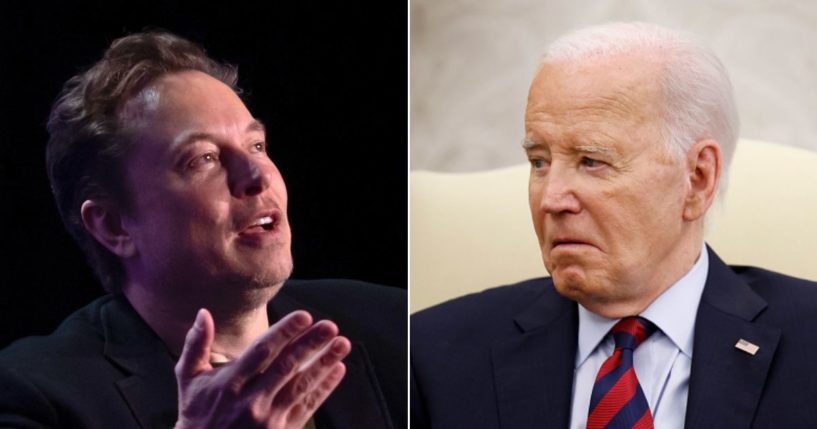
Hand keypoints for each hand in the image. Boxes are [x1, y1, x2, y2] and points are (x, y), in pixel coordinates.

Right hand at [173, 309, 350, 427]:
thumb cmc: (197, 413)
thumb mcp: (189, 380)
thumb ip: (196, 345)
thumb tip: (204, 313)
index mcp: (229, 383)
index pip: (261, 353)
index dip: (284, 333)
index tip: (304, 316)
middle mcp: (250, 401)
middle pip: (286, 367)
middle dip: (310, 344)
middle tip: (330, 326)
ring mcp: (267, 419)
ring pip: (301, 387)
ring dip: (324, 364)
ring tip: (342, 344)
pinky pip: (307, 407)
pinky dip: (324, 388)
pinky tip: (337, 369)